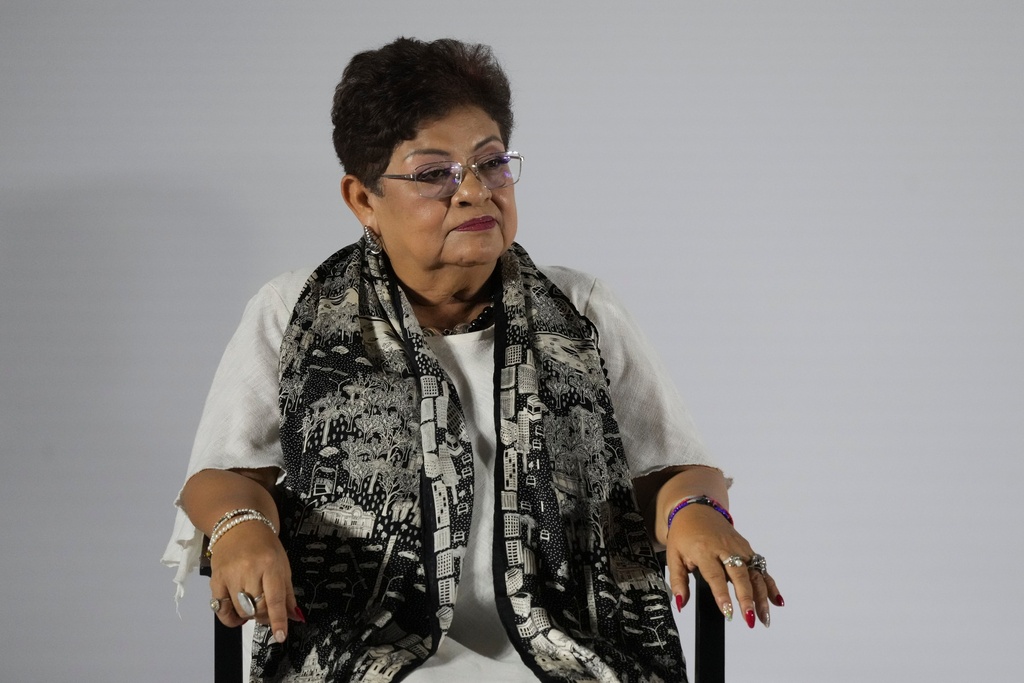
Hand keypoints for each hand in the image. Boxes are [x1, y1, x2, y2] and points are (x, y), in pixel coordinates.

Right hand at [208, 521, 301, 641]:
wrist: (240, 524)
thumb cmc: (264, 544)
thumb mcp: (283, 564)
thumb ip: (288, 592)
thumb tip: (294, 617)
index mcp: (270, 564)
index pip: (275, 598)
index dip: (278, 620)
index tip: (281, 635)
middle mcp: (249, 570)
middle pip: (258, 607)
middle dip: (265, 615)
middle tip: (267, 611)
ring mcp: (230, 575)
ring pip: (241, 610)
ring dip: (249, 615)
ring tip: (253, 605)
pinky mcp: (215, 579)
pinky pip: (221, 609)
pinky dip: (230, 617)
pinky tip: (238, 613)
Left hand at [664, 505, 782, 627]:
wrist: (696, 510)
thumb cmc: (684, 534)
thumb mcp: (673, 556)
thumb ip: (678, 581)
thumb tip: (680, 603)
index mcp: (704, 550)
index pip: (715, 575)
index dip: (722, 595)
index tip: (728, 612)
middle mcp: (725, 548)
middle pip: (739, 574)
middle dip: (746, 598)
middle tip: (749, 618)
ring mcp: (739, 548)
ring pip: (754, 573)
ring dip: (762, 596)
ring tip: (764, 618)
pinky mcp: (747, 549)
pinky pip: (761, 568)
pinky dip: (770, 585)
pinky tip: (776, 601)